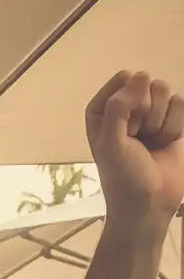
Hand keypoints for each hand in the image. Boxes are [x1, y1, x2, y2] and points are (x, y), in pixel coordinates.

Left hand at [87, 71, 183, 225]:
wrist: (149, 203)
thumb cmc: (123, 177)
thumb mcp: (111, 142)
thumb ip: (119, 107)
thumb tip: (140, 75)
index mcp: (101, 111)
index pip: (123, 79)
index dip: (129, 101)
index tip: (124, 129)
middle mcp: (124, 109)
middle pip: (147, 83)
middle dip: (147, 112)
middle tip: (137, 139)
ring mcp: (148, 114)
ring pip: (166, 91)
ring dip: (161, 121)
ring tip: (150, 143)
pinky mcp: (169, 121)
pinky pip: (181, 104)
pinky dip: (175, 126)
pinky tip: (165, 143)